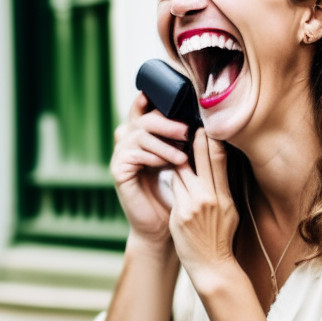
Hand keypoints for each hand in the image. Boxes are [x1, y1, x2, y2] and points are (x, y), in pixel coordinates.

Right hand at [111, 92, 191, 247]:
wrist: (162, 227)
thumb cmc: (177, 195)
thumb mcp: (184, 162)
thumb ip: (185, 140)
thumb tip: (204, 117)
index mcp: (144, 136)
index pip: (146, 110)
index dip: (153, 98)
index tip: (172, 94)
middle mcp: (130, 142)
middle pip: (143, 118)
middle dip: (166, 122)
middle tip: (186, 130)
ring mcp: (121, 155)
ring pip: (139, 135)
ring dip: (164, 143)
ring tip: (183, 156)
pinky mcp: (117, 169)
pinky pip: (133, 154)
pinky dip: (153, 157)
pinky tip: (169, 164)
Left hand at [168, 130, 240, 294]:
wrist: (211, 266)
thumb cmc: (218, 240)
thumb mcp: (228, 213)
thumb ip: (221, 191)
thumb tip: (216, 171)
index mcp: (226, 197)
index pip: (220, 160)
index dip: (212, 139)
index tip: (204, 123)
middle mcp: (212, 198)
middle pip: (203, 157)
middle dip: (193, 136)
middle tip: (184, 117)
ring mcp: (195, 205)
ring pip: (182, 169)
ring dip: (174, 153)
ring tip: (167, 135)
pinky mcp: (180, 214)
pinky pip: (171, 186)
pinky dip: (167, 172)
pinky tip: (159, 160)